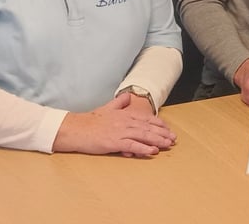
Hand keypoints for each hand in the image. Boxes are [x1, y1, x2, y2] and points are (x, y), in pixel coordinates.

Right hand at [52, 92, 175, 156]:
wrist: (74, 128)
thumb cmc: (90, 120)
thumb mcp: (107, 108)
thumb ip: (119, 102)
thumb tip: (128, 96)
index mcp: (124, 114)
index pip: (147, 118)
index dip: (159, 124)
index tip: (168, 129)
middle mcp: (125, 122)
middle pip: (148, 127)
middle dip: (162, 133)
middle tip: (173, 139)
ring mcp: (120, 132)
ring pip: (143, 135)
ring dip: (157, 140)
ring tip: (168, 145)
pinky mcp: (113, 142)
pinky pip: (132, 146)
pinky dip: (143, 148)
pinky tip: (152, 151)